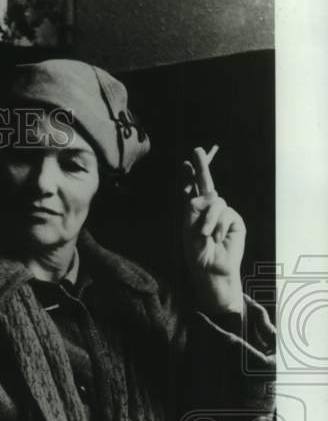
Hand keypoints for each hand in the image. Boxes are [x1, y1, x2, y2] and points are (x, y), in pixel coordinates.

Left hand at [181, 145, 244, 314]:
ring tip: (205, 234)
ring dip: (208, 218)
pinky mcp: (234, 220)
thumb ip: (194, 211)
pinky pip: (227, 213)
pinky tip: (217, 238)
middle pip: (206, 184)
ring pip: (216, 202)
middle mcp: (207, 210)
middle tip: (197, 150)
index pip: (191, 190)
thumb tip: (204, 194)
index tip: (185, 163)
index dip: (189, 176)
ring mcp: (222, 214)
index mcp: (192, 212)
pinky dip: (219, 226)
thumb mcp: (189, 231)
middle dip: (202, 166)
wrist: (212, 270)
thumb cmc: (197, 253)